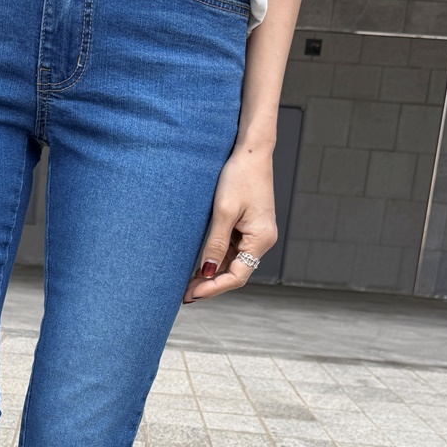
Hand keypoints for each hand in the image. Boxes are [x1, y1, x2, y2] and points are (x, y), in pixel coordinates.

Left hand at [184, 145, 277, 302]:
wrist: (251, 151)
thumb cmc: (239, 176)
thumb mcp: (224, 212)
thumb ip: (215, 244)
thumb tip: (207, 273)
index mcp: (261, 239)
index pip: (237, 276)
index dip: (214, 288)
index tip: (191, 295)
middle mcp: (262, 240)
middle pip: (236, 272)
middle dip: (210, 285)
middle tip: (184, 295)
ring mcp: (256, 234)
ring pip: (232, 262)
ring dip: (211, 273)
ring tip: (186, 284)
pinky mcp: (248, 226)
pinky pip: (232, 250)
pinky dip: (216, 259)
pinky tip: (198, 265)